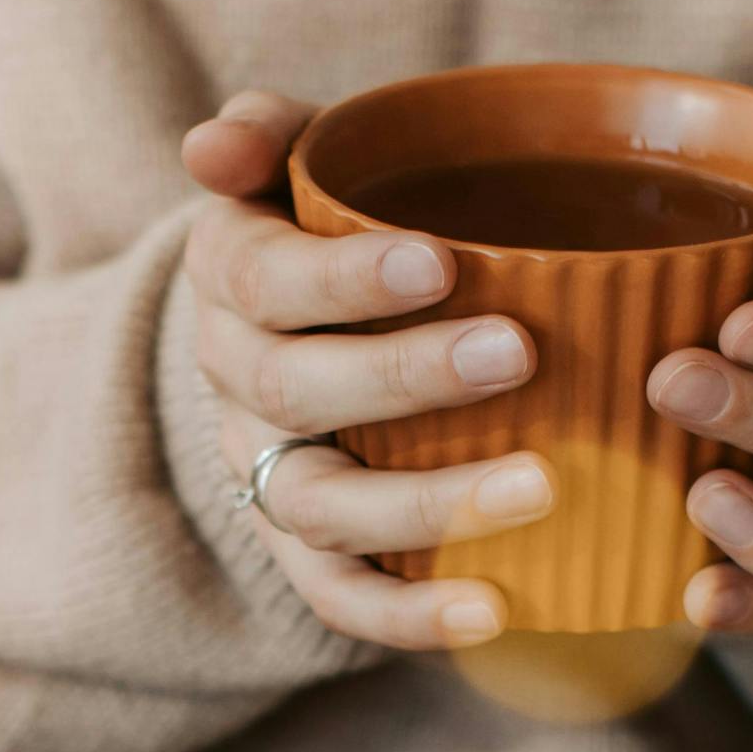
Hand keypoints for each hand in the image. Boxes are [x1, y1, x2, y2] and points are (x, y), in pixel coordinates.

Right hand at [179, 91, 546, 650]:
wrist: (309, 332)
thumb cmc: (338, 230)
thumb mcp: (303, 163)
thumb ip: (272, 134)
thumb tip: (210, 145)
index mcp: (232, 280)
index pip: (264, 281)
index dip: (344, 279)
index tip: (440, 263)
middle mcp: (237, 385)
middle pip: (295, 393)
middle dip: (404, 377)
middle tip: (519, 353)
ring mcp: (270, 477)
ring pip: (322, 506)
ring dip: (427, 506)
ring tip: (543, 486)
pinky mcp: (309, 555)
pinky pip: (343, 599)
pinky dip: (411, 617)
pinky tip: (498, 608)